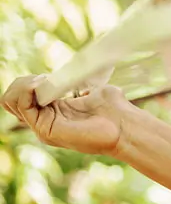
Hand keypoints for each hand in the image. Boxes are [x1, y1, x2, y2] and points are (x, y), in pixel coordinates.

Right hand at [2, 75, 131, 156]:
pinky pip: (21, 106)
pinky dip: (27, 90)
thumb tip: (70, 73)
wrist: (126, 126)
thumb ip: (77, 83)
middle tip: (44, 79)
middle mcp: (45, 121)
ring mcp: (44, 128)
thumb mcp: (92, 90)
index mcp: (53, 112)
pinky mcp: (46, 131)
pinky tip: (43, 86)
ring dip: (24, 85)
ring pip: (10, 101)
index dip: (28, 82)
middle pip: (10, 99)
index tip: (48, 76)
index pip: (21, 96)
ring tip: (43, 82)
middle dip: (22, 82)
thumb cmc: (116, 110)